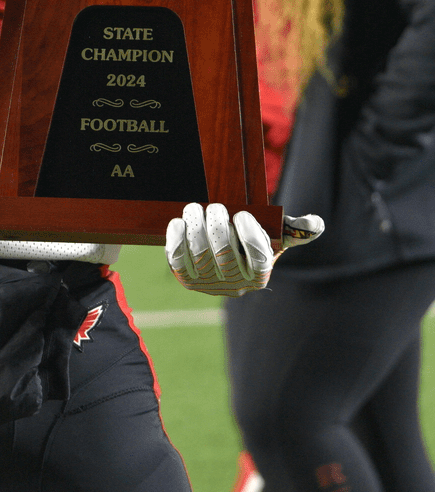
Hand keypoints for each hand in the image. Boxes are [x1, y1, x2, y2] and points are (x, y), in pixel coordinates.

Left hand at [165, 203, 323, 297]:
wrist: (219, 250)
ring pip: (200, 255)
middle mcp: (235, 285)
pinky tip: (179, 221)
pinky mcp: (187, 279)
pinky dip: (176, 238)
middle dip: (218, 225)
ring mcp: (209, 284)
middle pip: (225, 255)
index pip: (258, 258)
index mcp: (260, 275)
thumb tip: (316, 224)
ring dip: (196, 227)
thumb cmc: (249, 239)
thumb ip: (295, 228)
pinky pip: (177, 261)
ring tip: (196, 208)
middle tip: (216, 206)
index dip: (250, 235)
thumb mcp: (274, 235)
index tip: (242, 214)